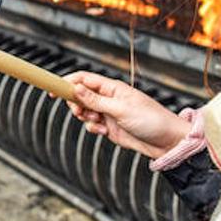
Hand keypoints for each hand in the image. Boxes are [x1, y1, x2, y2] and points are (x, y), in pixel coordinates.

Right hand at [65, 70, 189, 159]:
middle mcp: (108, 98)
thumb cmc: (151, 120)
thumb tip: (75, 87)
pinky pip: (92, 125)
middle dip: (76, 105)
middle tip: (81, 112)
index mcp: (112, 88)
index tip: (53, 89)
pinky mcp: (110, 127)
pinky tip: (103, 132)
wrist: (167, 142)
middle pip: (80, 96)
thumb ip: (95, 100)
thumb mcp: (120, 109)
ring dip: (85, 118)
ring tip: (98, 124)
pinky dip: (93, 129)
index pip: (84, 79)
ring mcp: (108, 113)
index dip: (67, 82)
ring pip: (84, 112)